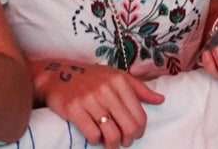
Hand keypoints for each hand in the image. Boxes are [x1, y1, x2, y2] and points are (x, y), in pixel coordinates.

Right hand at [33, 58, 164, 148]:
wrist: (56, 74)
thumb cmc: (90, 77)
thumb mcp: (115, 76)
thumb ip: (139, 89)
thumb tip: (161, 99)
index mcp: (119, 81)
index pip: (139, 116)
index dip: (139, 131)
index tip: (133, 134)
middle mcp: (106, 89)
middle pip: (129, 128)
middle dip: (127, 141)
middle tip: (122, 142)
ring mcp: (89, 99)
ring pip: (112, 134)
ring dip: (112, 145)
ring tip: (109, 143)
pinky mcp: (74, 109)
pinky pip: (93, 135)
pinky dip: (95, 141)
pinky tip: (94, 136)